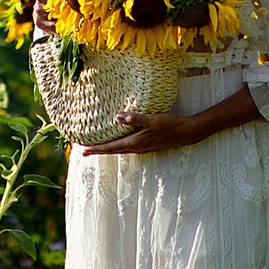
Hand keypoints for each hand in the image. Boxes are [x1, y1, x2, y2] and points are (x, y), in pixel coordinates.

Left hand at [81, 110, 206, 155]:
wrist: (186, 133)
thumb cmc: (170, 124)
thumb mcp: (151, 118)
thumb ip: (134, 118)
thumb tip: (117, 117)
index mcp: (135, 142)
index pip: (111, 147)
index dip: (96, 149)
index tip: (83, 150)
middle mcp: (137, 147)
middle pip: (112, 151)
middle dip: (98, 150)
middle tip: (83, 151)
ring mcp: (142, 148)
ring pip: (120, 150)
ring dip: (107, 149)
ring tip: (96, 148)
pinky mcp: (147, 145)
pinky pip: (127, 147)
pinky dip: (118, 147)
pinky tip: (117, 143)